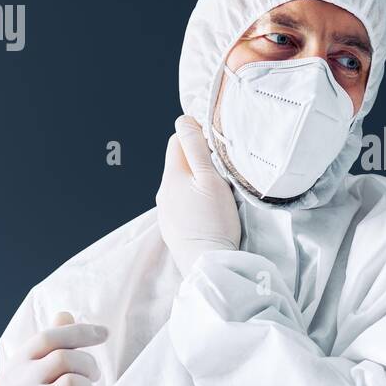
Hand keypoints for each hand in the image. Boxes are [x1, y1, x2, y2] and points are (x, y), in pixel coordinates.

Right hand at [0, 311, 105, 385]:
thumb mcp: (28, 385)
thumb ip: (45, 352)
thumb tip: (64, 315)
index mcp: (8, 372)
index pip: (47, 338)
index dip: (79, 331)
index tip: (103, 333)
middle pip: (64, 358)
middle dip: (88, 364)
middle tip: (92, 377)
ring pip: (73, 382)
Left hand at [156, 114, 240, 272]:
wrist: (208, 265)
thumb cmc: (214, 222)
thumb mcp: (210, 178)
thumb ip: (197, 148)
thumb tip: (184, 120)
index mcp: (172, 176)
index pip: (177, 140)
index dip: (196, 137)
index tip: (216, 147)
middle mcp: (163, 193)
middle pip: (179, 164)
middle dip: (198, 161)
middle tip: (222, 172)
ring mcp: (166, 213)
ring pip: (181, 185)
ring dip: (196, 183)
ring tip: (218, 194)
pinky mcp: (173, 229)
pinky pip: (182, 205)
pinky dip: (194, 203)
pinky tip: (209, 213)